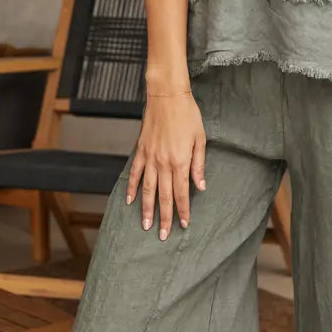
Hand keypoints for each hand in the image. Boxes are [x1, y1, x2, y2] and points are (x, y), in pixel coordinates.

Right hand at [125, 91, 206, 239]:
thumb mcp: (200, 138)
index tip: (184, 225)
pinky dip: (132, 188)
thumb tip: (201, 186)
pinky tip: (130, 200)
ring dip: (146, 209)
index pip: (182, 192)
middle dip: (164, 217)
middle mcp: (163, 163)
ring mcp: (150, 157)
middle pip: (163, 196)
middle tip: (162, 236)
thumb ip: (199, 164)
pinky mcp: (141, 150)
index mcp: (180, 161)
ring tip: (145, 226)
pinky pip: (135, 173)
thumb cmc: (188, 114)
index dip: (183, 210)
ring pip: (147, 189)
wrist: (167, 95)